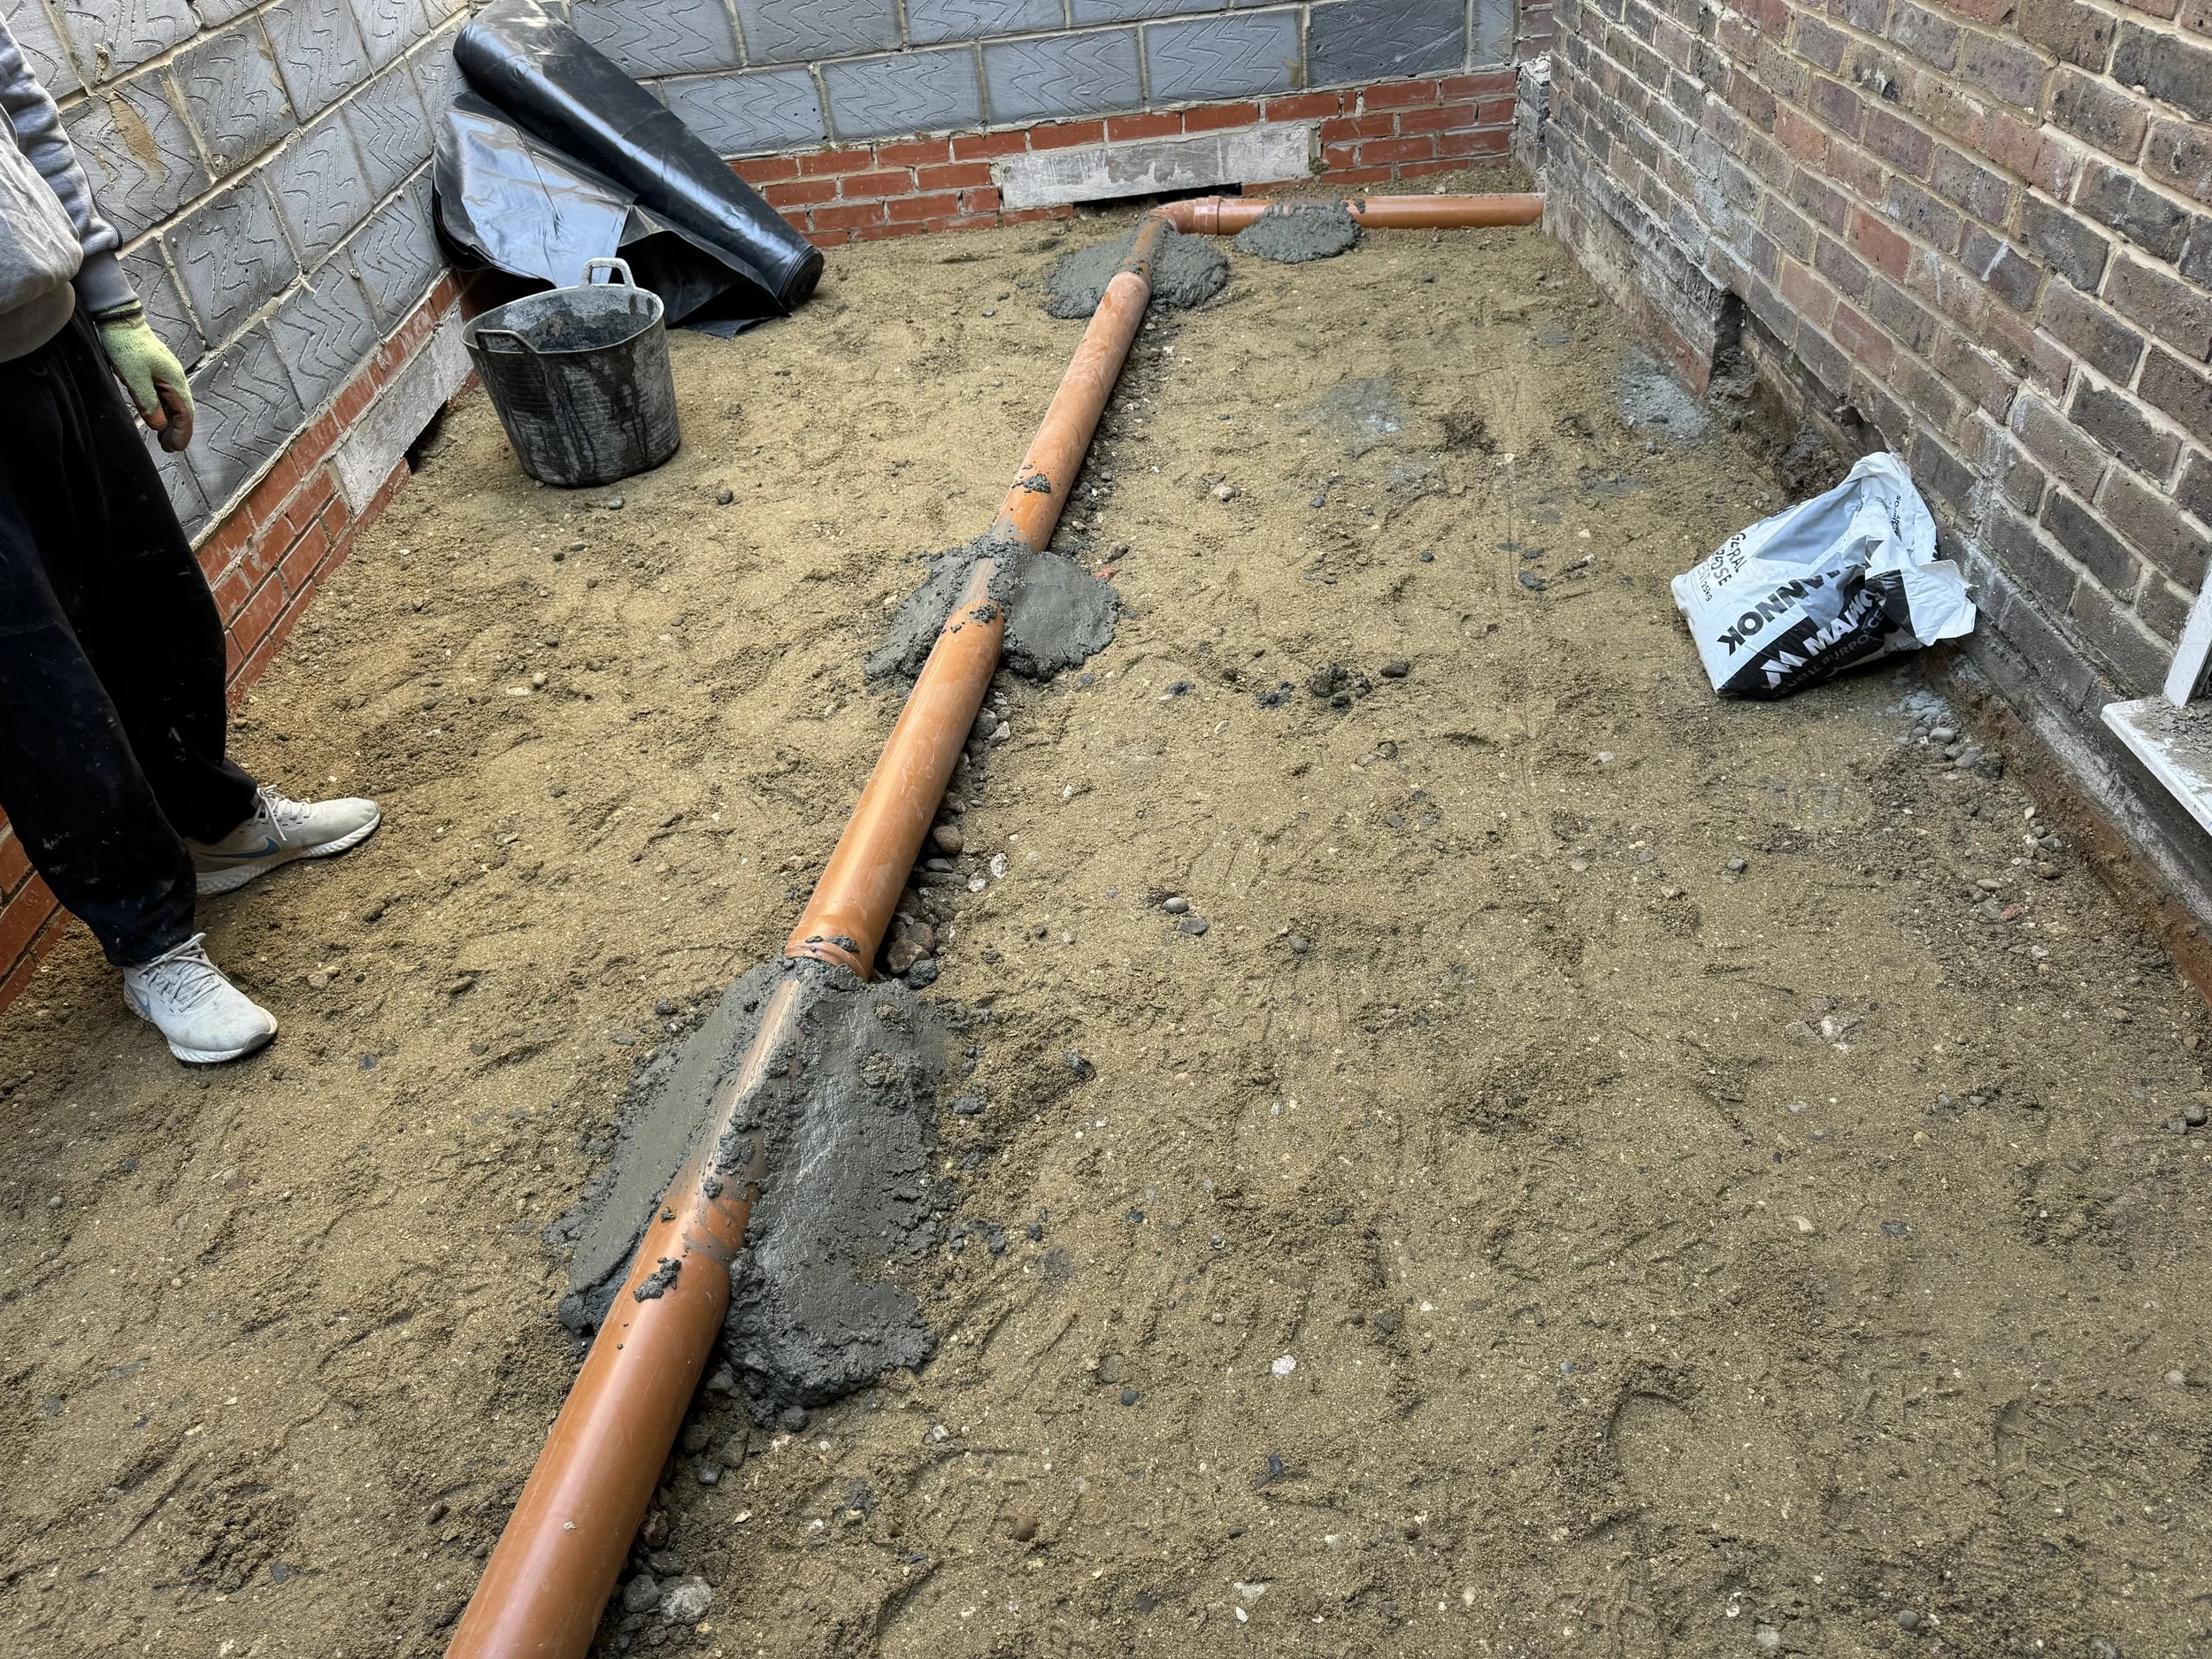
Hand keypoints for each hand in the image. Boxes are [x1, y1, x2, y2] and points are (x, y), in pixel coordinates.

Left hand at [95, 306, 194, 451]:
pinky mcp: (157, 370)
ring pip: (175, 403)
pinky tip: (158, 415)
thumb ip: (148, 402)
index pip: (185, 413)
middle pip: (183, 410)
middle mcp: (175, 378)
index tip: (175, 448)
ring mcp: (167, 374)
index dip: (181, 432)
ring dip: (171, 422)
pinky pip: (166, 395)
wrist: (119, 318)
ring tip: (164, 437)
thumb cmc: (126, 345)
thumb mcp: (134, 377)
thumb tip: (160, 425)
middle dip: (178, 430)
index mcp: (174, 380)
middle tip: (169, 447)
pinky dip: (164, 410)